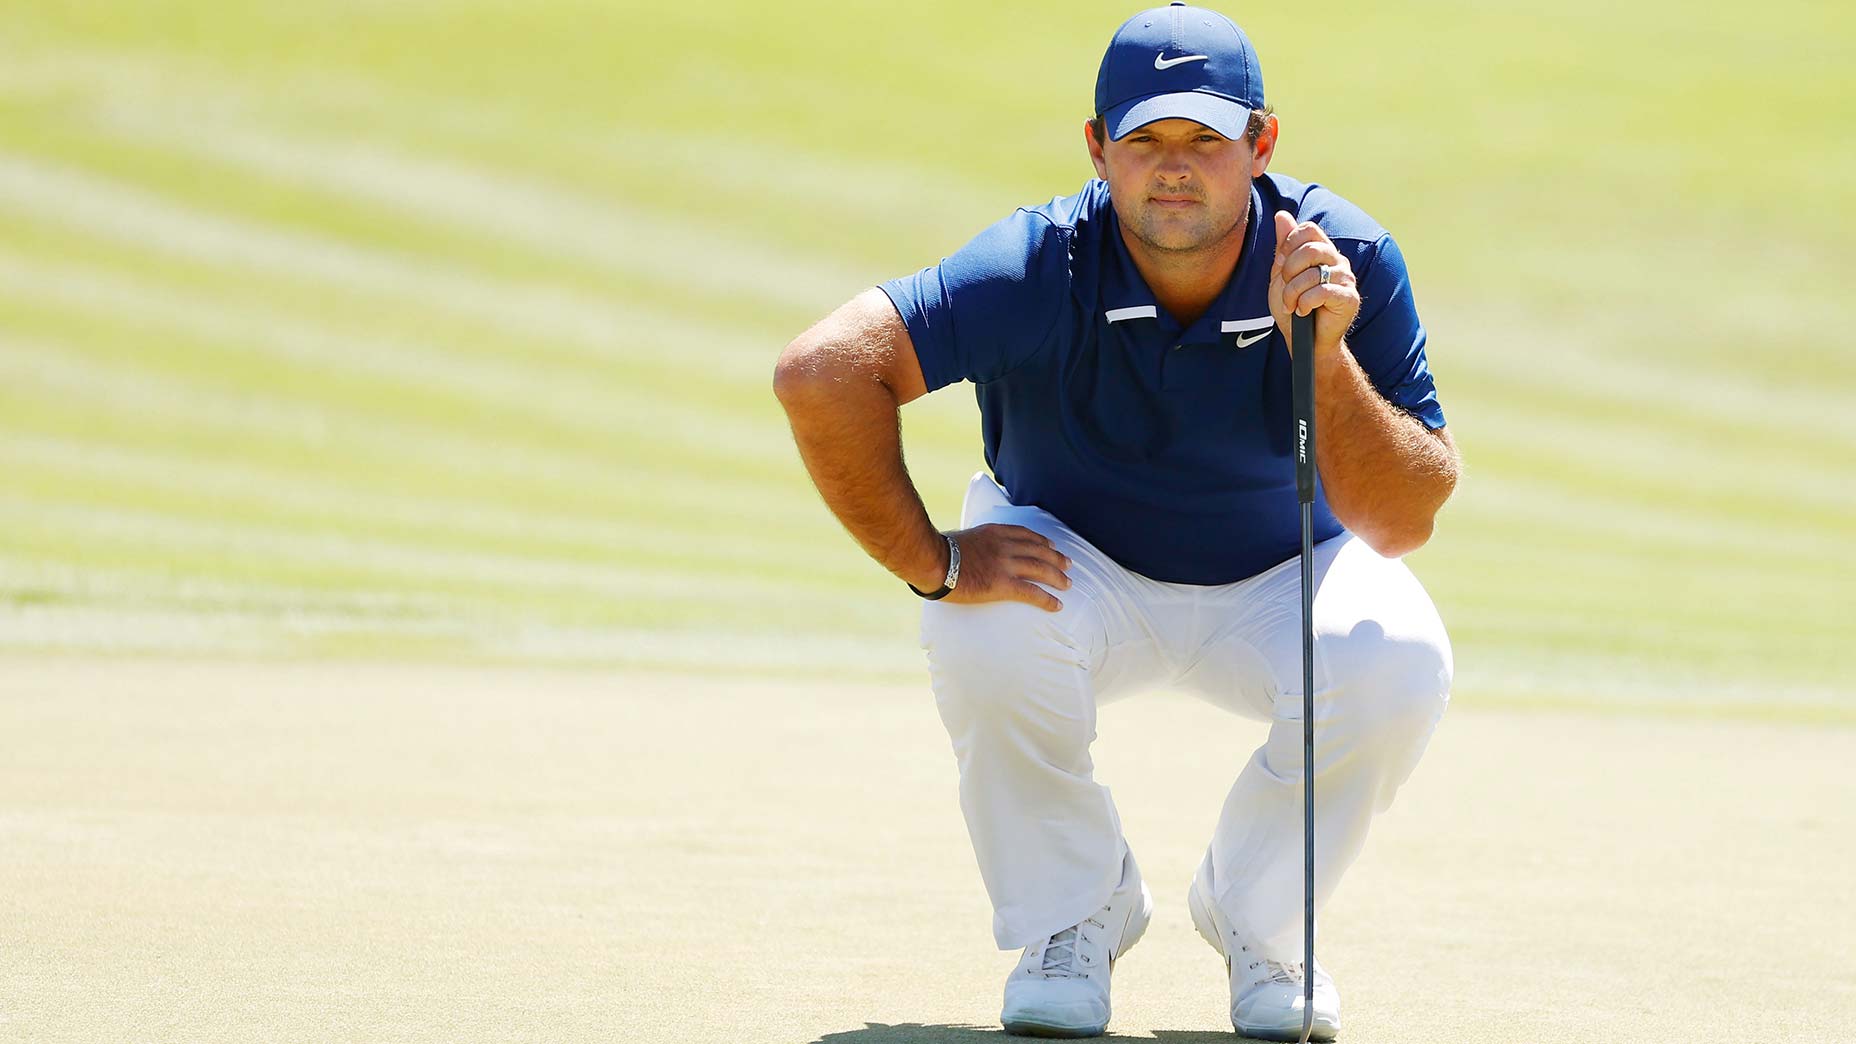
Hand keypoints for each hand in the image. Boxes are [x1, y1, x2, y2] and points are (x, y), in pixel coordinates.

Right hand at [943, 523, 1072, 612]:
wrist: (932, 560)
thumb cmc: (937, 551)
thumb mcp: (960, 537)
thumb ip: (973, 542)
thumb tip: (969, 550)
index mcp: (994, 532)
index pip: (1025, 534)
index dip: (1042, 540)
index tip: (1052, 545)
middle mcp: (1004, 545)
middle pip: (1038, 550)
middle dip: (1056, 558)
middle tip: (1068, 564)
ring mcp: (1004, 564)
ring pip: (1040, 569)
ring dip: (1057, 577)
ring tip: (1068, 584)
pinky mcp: (1001, 584)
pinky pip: (1031, 592)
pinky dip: (1047, 599)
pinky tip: (1057, 605)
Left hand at [1268, 210, 1360, 362]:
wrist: (1305, 341)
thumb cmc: (1294, 308)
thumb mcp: (1281, 276)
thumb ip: (1283, 246)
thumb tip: (1281, 215)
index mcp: (1322, 252)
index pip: (1308, 230)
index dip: (1289, 244)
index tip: (1281, 265)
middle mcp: (1337, 261)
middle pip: (1310, 248)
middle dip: (1288, 270)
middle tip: (1285, 288)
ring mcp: (1346, 278)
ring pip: (1313, 272)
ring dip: (1293, 292)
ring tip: (1291, 305)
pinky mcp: (1349, 297)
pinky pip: (1321, 291)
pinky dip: (1305, 302)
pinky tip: (1303, 311)